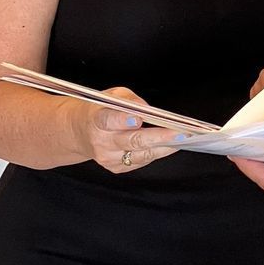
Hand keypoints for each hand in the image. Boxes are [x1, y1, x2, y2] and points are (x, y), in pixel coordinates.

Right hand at [65, 88, 184, 173]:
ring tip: (184, 139)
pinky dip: (157, 152)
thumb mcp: (112, 96)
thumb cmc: (100, 109)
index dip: (123, 120)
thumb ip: (130, 101)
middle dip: (160, 136)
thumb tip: (149, 111)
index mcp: (96, 120)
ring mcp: (108, 158)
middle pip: (133, 141)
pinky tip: (170, 144)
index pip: (109, 120)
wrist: (79, 131)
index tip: (138, 118)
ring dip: (165, 147)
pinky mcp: (116, 168)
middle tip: (181, 133)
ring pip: (141, 154)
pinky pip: (141, 161)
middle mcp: (101, 142)